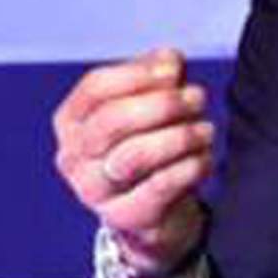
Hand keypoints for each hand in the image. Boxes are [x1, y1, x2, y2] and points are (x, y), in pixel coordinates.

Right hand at [51, 47, 214, 275]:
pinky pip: (160, 187)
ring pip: (135, 156)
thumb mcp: (150, 105)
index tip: (173, 69)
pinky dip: (189, 166)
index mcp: (71, 122)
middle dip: (163, 104)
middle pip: (112, 120)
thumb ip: (158, 77)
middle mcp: (72, 157)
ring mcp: (93, 191)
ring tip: (206, 130)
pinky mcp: (124, 217)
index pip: (96, 87)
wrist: (154, 211)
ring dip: (180, 136)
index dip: (138, 74)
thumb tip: (167, 60)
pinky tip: (204, 157)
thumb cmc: (149, 145)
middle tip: (197, 98)